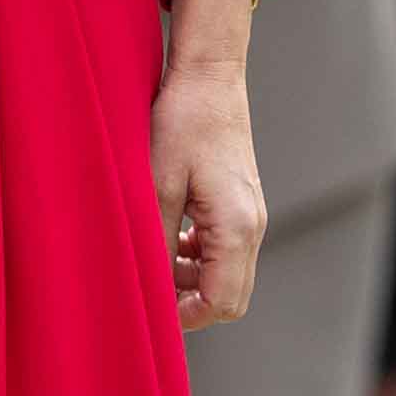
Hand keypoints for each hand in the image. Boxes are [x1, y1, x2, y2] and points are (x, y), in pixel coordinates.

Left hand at [156, 0, 264, 334]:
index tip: (145, 309)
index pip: (222, 303)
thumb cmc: (180, 123)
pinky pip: (222, 249)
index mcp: (235, 228)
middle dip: (187, 302)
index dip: (184, 319)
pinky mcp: (240, 202)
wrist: (208, 77)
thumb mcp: (154, 185)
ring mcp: (250, 214)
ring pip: (225, 273)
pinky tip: (166, 235)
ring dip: (188, 278)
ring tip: (148, 256)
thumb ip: (154, 240)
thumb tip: (145, 287)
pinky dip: (195, 256)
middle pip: (229, 296)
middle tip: (142, 286)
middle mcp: (252, 226)